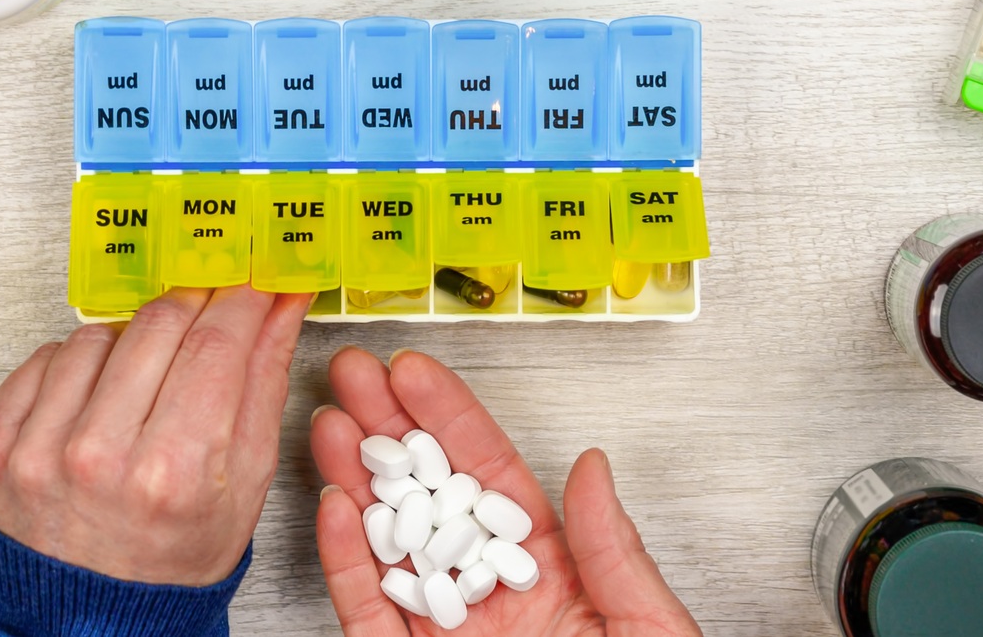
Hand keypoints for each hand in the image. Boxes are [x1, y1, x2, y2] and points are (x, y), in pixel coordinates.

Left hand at [0, 285, 310, 584]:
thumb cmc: (174, 560)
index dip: (243, 296)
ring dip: (131, 340)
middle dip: (194, 303)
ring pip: (98, 334)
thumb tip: (282, 303)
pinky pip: (43, 359)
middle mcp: (100, 457)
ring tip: (147, 381)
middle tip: (209, 306)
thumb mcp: (244, 484)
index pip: (217, 342)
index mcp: (174, 472)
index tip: (253, 276)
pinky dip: (76, 365)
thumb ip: (262, 382)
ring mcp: (40, 451)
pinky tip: (98, 398)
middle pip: (159, 324)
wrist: (92, 619)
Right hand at [312, 346, 701, 636]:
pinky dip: (347, 566)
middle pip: (430, 500)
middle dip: (388, 432)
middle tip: (351, 373)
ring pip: (389, 549)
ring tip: (331, 425)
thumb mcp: (651, 635)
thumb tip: (591, 467)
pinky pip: (371, 619)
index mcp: (557, 580)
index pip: (494, 481)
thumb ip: (614, 552)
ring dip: (356, 484)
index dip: (451, 420)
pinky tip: (333, 510)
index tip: (416, 372)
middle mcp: (496, 604)